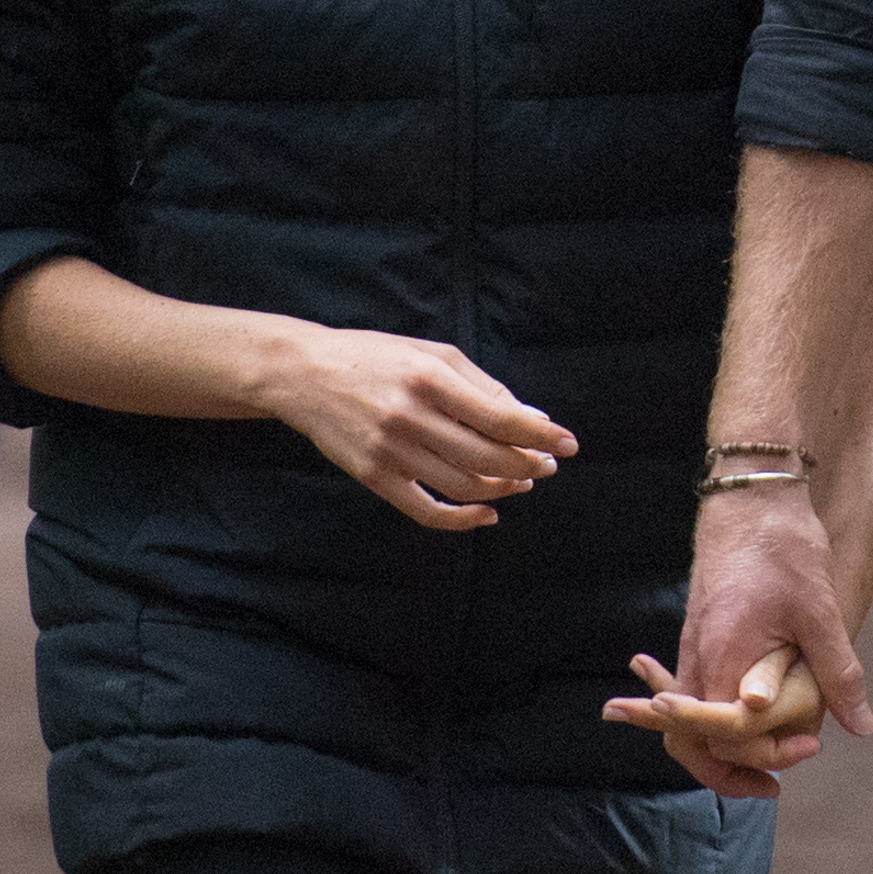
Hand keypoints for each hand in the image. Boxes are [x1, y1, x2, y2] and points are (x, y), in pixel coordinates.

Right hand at [259, 325, 575, 530]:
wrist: (304, 375)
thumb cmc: (376, 357)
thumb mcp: (432, 354)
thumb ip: (482, 386)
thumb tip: (532, 418)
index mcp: (430, 378)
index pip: (500, 418)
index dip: (541, 435)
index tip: (569, 443)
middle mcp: (411, 417)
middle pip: (487, 456)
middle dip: (528, 464)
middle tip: (548, 465)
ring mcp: (390, 452)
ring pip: (463, 485)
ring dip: (503, 488)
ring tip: (523, 481)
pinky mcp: (374, 478)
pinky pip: (426, 510)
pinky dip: (463, 519)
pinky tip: (487, 513)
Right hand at [645, 485, 872, 798]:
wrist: (751, 495)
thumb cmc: (784, 548)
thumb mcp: (820, 612)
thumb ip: (837, 673)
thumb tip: (860, 726)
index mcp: (721, 658)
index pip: (725, 736)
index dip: (765, 754)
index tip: (807, 748)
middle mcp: (695, 659)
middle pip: (688, 741)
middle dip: (730, 769)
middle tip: (776, 782)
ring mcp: (691, 649)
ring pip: (686, 722)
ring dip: (721, 748)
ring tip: (765, 762)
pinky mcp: (697, 638)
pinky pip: (692, 694)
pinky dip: (712, 720)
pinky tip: (748, 722)